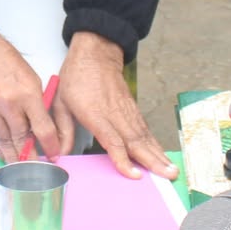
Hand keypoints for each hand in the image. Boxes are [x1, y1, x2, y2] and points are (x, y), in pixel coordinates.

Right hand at [0, 4, 60, 161]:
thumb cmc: (6, 61)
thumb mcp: (31, 78)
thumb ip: (37, 104)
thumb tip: (43, 128)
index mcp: (27, 93)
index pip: (43, 128)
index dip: (50, 145)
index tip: (54, 155)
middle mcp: (8, 103)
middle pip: (22, 139)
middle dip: (32, 158)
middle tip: (39, 170)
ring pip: (5, 142)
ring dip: (14, 158)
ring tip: (22, 169)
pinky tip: (5, 155)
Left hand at [54, 33, 174, 179]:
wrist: (96, 52)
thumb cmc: (77, 76)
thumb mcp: (60, 102)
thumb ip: (62, 130)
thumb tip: (58, 153)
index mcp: (95, 113)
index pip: (112, 140)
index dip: (123, 159)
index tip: (134, 175)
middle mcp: (115, 114)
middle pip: (135, 141)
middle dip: (152, 161)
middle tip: (168, 177)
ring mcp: (126, 111)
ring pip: (144, 136)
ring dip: (159, 155)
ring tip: (172, 171)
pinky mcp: (133, 109)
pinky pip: (145, 130)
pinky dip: (155, 144)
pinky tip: (162, 156)